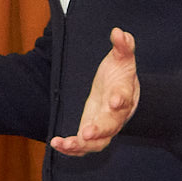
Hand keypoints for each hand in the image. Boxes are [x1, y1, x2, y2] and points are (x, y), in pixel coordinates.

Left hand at [50, 27, 137, 155]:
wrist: (122, 93)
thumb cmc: (120, 74)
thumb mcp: (122, 58)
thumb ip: (123, 46)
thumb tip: (119, 32)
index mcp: (124, 95)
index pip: (125, 98)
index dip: (121, 100)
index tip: (115, 101)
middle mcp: (116, 115)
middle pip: (111, 125)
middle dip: (100, 130)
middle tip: (86, 132)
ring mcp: (105, 127)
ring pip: (98, 142)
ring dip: (81, 144)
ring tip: (64, 144)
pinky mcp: (92, 133)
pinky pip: (84, 146)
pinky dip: (72, 148)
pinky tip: (56, 144)